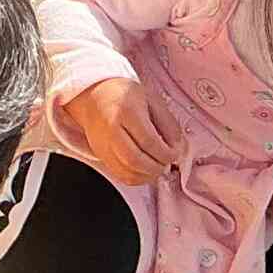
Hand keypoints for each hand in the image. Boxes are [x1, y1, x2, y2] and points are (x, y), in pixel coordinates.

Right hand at [62, 78, 179, 186]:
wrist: (94, 95)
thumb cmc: (123, 94)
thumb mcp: (151, 100)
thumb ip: (168, 123)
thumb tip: (178, 145)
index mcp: (126, 111)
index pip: (148, 141)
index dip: (165, 153)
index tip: (174, 154)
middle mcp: (111, 129)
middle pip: (135, 160)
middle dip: (156, 167)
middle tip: (167, 163)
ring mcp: (103, 144)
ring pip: (126, 171)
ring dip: (147, 175)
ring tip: (157, 168)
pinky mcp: (100, 154)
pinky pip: (119, 174)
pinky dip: (136, 178)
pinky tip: (145, 172)